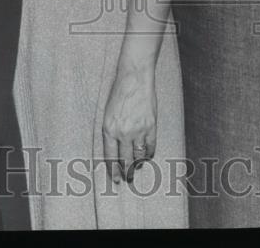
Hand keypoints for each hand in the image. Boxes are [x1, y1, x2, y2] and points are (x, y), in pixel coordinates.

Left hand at [102, 64, 156, 185]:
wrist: (134, 79)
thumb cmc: (119, 93)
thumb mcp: (108, 113)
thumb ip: (111, 131)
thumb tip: (116, 149)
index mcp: (109, 129)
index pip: (110, 157)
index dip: (113, 171)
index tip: (116, 180)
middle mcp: (122, 133)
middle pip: (125, 160)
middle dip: (126, 172)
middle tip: (128, 178)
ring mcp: (138, 130)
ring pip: (138, 156)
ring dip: (138, 165)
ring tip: (137, 169)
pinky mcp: (150, 125)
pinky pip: (151, 146)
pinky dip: (149, 154)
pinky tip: (148, 156)